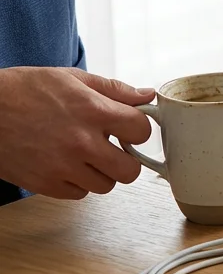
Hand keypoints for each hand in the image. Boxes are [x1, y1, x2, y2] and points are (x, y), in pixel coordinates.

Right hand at [0, 67, 153, 198]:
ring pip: (105, 185)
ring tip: (85, 156)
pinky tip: (66, 164)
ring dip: (101, 172)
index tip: (128, 128)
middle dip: (126, 159)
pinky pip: (78, 194)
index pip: (142, 130)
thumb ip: (114, 90)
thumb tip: (147, 96)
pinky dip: (77, 183)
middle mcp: (81, 142)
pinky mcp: (44, 184)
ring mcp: (62, 167)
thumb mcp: (72, 79)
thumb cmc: (24, 90)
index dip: (138, 129)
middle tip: (113, 149)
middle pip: (130, 169)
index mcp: (93, 111)